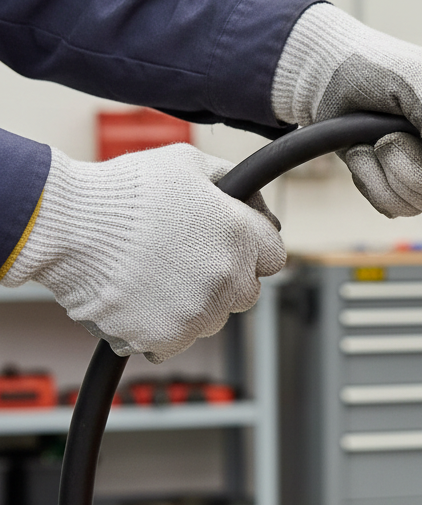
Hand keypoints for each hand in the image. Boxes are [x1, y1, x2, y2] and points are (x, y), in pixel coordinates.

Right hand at [2, 144, 285, 362]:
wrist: (66, 226)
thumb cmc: (122, 192)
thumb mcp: (188, 163)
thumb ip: (230, 181)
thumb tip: (250, 195)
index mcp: (241, 235)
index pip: (274, 256)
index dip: (251, 249)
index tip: (229, 245)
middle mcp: (228, 277)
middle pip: (246, 291)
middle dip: (225, 278)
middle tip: (185, 259)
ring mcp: (198, 312)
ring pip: (213, 319)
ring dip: (194, 304)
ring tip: (155, 276)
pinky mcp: (166, 338)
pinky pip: (177, 341)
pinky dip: (161, 328)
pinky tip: (139, 300)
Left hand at [271, 4, 421, 229]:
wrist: (322, 77)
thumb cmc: (375, 65)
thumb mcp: (416, 79)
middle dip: (420, 172)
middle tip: (392, 135)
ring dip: (390, 173)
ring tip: (376, 136)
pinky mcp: (398, 185)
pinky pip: (392, 207)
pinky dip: (370, 181)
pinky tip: (363, 152)